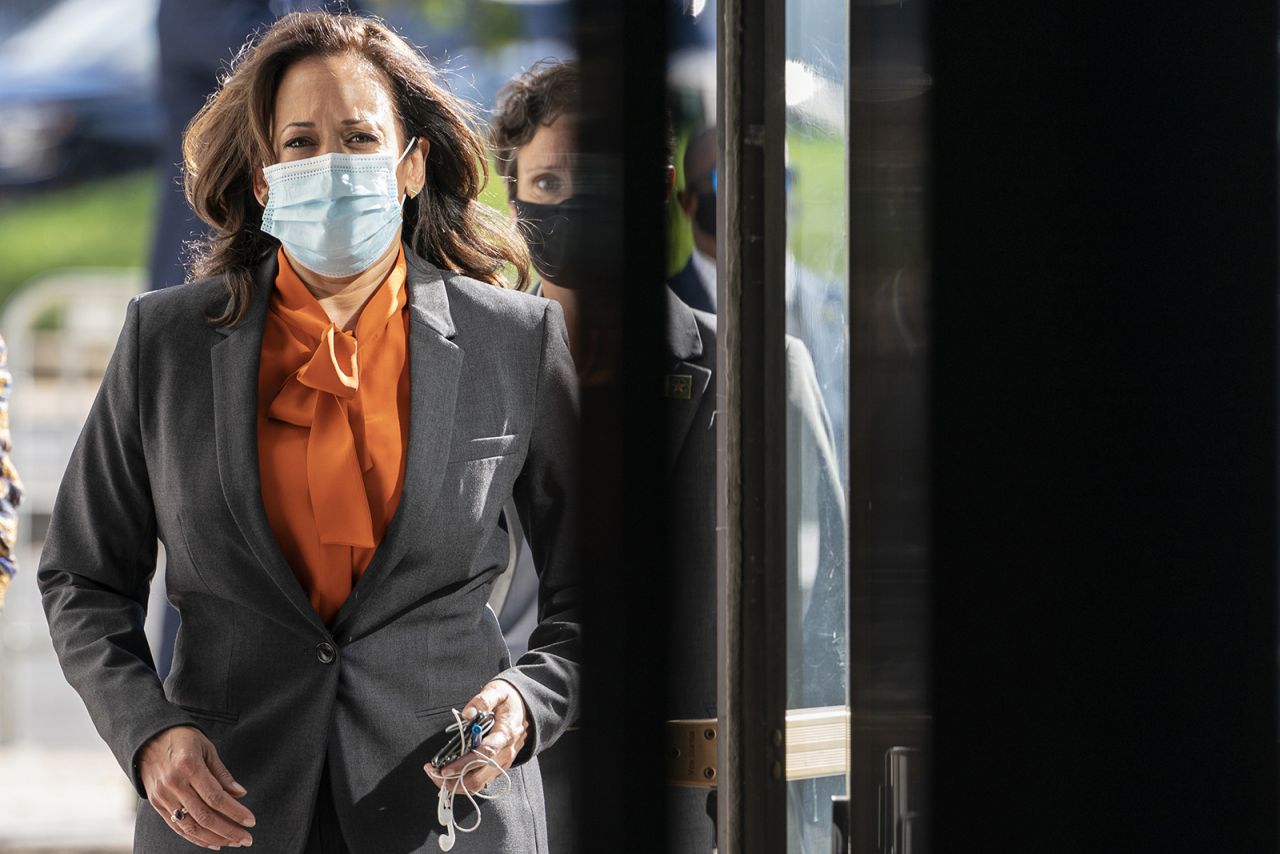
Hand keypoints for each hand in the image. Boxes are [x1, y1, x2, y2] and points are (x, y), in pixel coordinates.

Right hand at [138, 725, 255, 848]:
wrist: (147, 737)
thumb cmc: (182, 739)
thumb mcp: (206, 748)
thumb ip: (222, 773)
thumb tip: (240, 794)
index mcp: (189, 766)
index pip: (216, 797)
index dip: (235, 812)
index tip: (251, 821)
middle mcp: (174, 784)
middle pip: (204, 815)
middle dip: (228, 831)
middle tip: (247, 839)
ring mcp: (163, 796)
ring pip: (190, 826)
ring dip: (214, 838)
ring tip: (233, 842)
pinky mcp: (156, 804)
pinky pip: (177, 827)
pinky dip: (195, 838)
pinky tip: (212, 843)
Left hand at [424, 679, 528, 793]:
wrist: (527, 710)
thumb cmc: (510, 700)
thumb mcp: (498, 690)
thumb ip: (483, 700)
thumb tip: (467, 714)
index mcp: (506, 735)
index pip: (484, 755)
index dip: (463, 764)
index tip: (444, 768)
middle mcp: (505, 754)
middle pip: (478, 779)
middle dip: (453, 780)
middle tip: (432, 772)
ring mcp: (501, 764)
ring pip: (477, 785)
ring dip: (455, 784)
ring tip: (435, 774)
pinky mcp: (497, 768)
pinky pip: (479, 782)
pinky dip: (462, 782)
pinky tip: (448, 772)